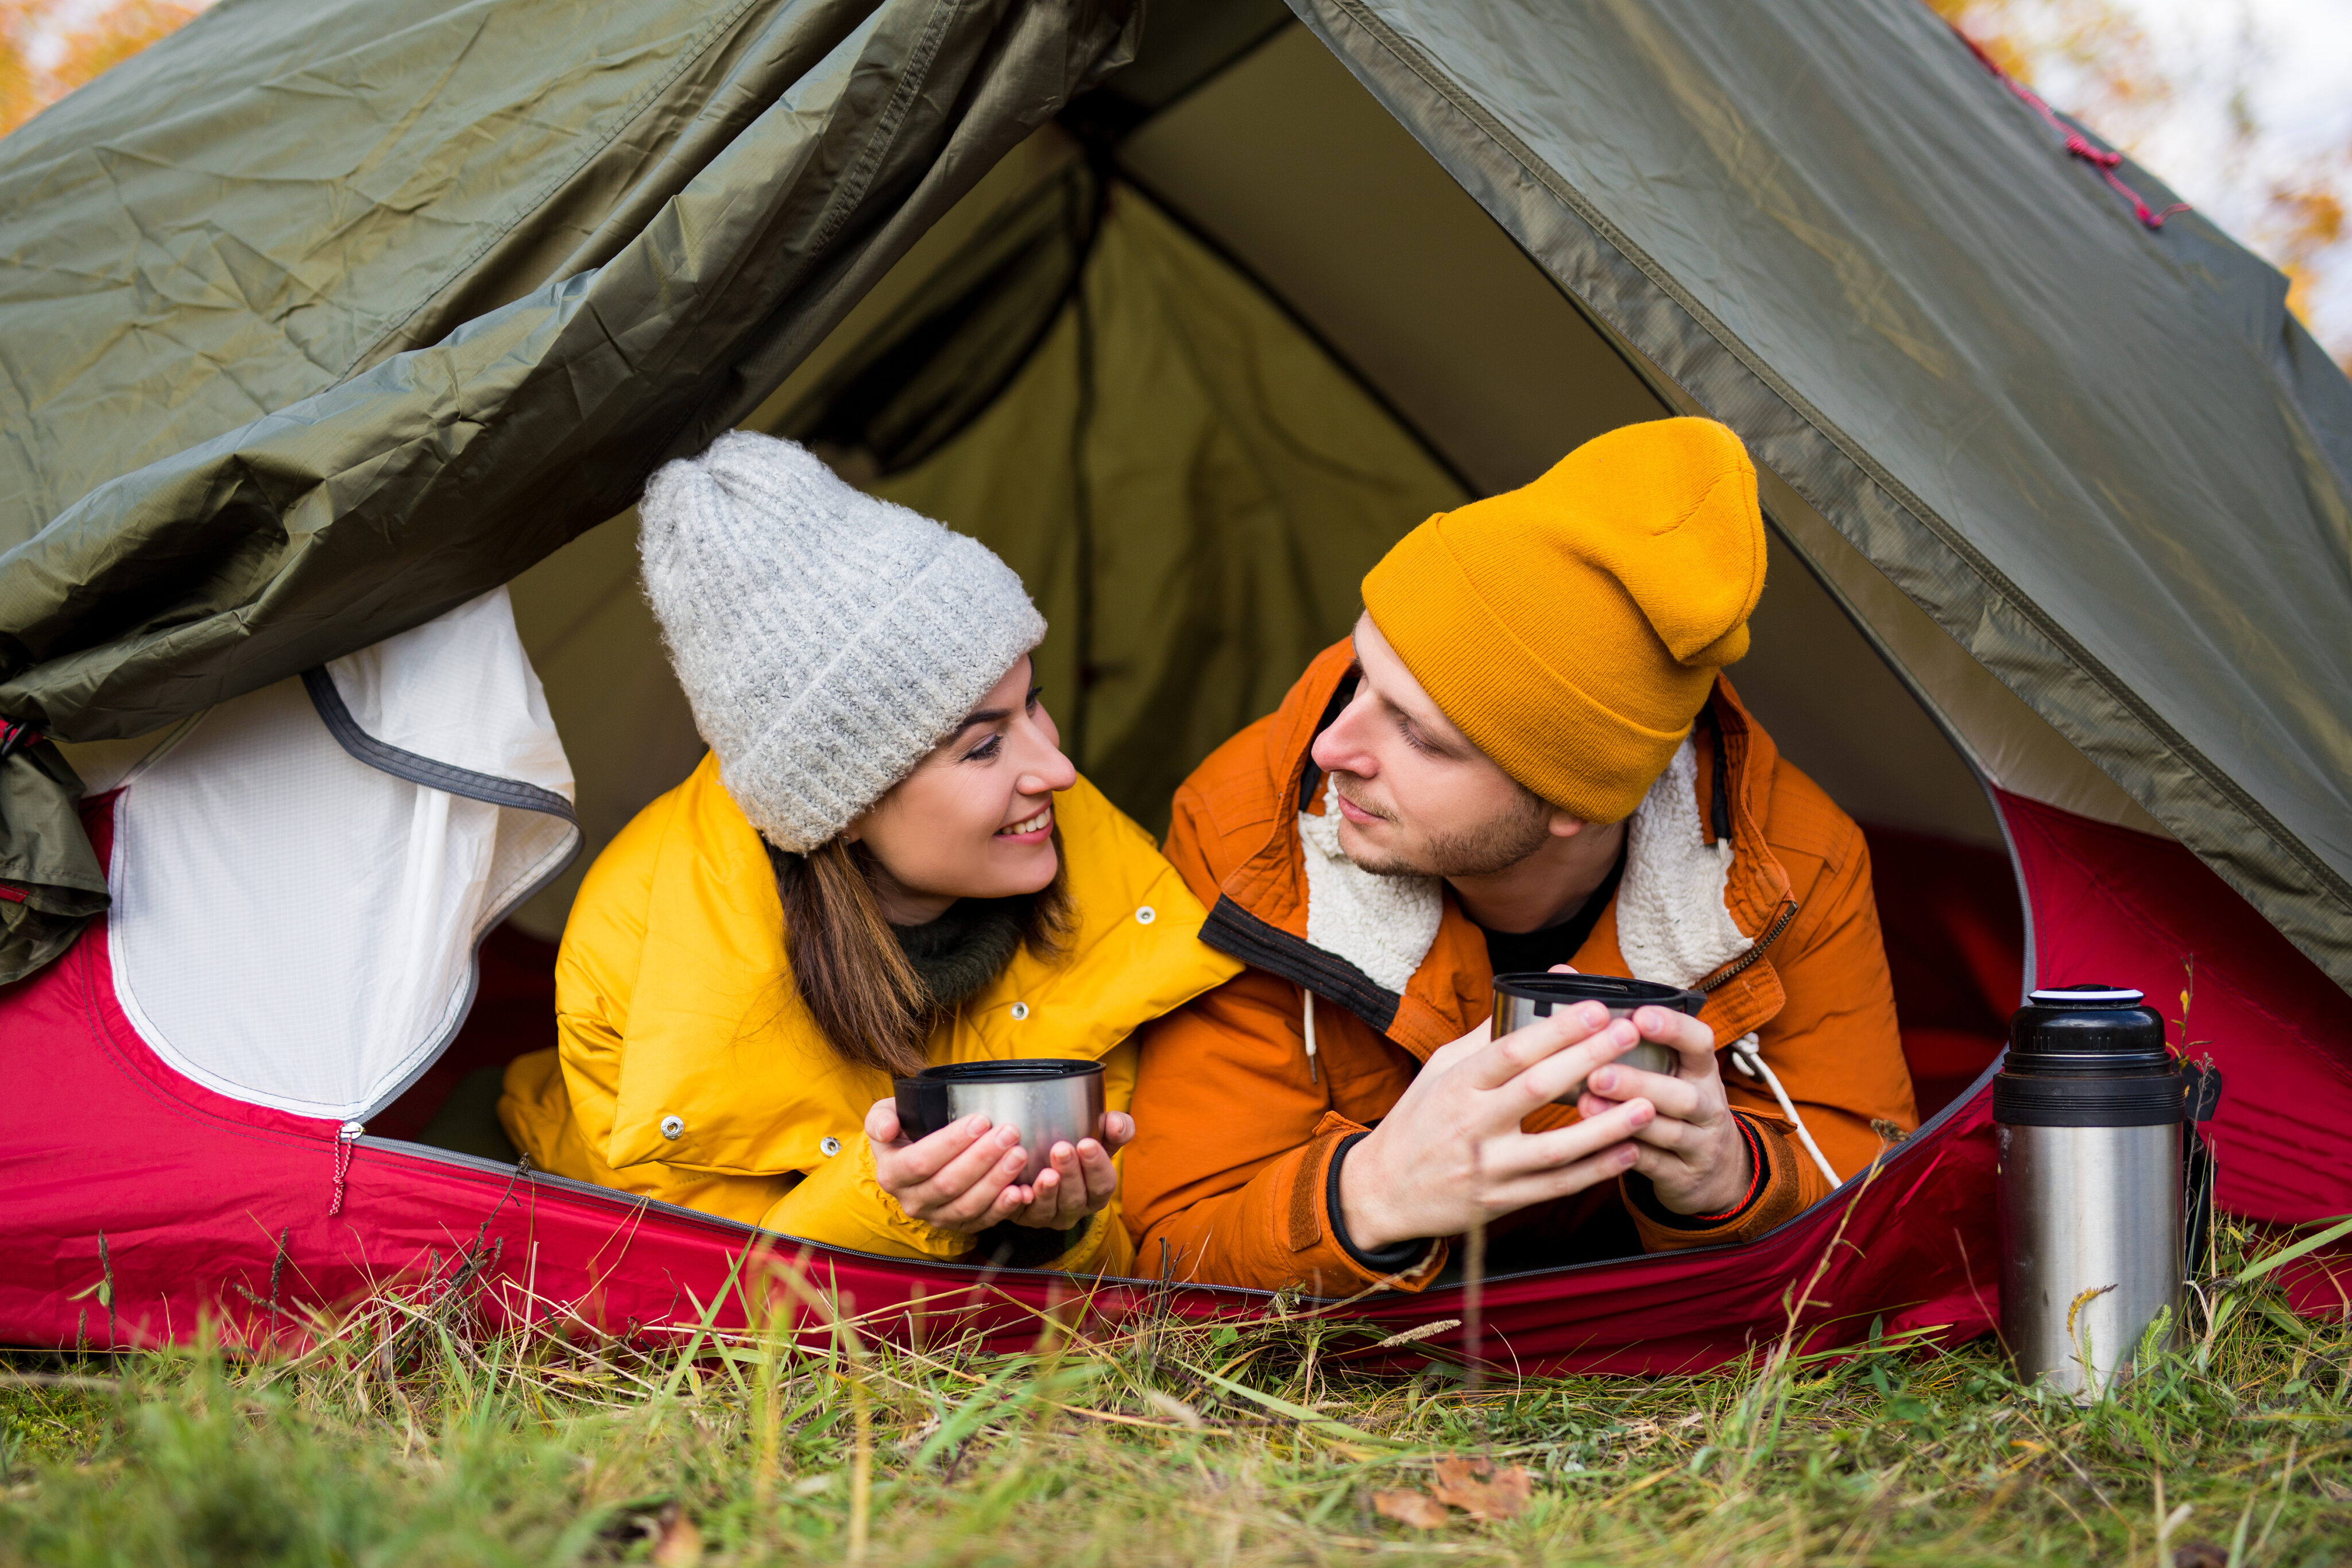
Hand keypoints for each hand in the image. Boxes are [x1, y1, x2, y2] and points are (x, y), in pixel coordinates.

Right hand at [865, 1100, 1032, 1234]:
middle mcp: (912, 1201)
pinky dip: (1004, 1208)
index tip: (981, 1120)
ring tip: (1019, 1155)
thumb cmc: (904, 1131)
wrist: (912, 1158)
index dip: (951, 1142)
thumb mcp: (884, 1116)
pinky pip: (982, 1221)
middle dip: (983, 1157)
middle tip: (1009, 1133)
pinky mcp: (959, 1227)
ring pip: (967, 1205)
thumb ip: (880, 1118)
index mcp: (892, 1174)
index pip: (921, 1161)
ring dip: (997, 1181)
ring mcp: (936, 1217)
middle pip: (948, 1184)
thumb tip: (887, 1128)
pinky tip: (1021, 1192)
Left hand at [999, 1112, 1132, 1231]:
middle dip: (1069, 1175)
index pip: (1103, 1184)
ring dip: (1047, 1192)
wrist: (1037, 1153)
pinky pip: (1018, 1213)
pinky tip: (1017, 1190)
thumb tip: (1118, 1126)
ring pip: (1048, 1209)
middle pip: (1075, 1198)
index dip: (1096, 1167)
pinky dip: (1017, 1203)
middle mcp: (1074, 1209)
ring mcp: (1047, 1215)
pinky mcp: (1021, 1215)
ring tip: (1045, 1174)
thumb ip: (1115, 1128)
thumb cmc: (1075, 1144)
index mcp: (1096, 1192)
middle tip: (1061, 1149)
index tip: (1087, 1144)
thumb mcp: (1099, 1135)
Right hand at [1336, 1000, 1658, 1251]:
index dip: (1555, 1029)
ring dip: (1605, 1125)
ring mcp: (1487, 1166)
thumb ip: (1485, 1037)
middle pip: (1537, 1088)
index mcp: (1457, 1084)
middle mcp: (1471, 1124)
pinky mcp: (1500, 1201)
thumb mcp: (1441, 1070)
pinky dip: (1595, 1171)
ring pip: (1555, 1147)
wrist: (1383, 1191)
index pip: (1510, 1050)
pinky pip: (1556, 1186)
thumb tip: (1526, 996)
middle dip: (1588, 1059)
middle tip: (1629, 1034)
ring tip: (1646, 1103)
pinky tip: (1628, 1151)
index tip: (1595, 1007)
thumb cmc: (1418, 1121)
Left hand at [1574, 1004, 1749, 1215]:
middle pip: (1683, 1093)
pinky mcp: (1682, 1176)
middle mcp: (1707, 1104)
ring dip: (1624, 1118)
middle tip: (1597, 1071)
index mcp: (1700, 1069)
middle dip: (1640, 1081)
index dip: (1675, 1028)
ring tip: (1584, 1104)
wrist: (1709, 1171)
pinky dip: (1624, 1154)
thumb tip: (1561, 974)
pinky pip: (1653, 1165)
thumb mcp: (1660, 1065)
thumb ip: (1617, 1025)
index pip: (1700, 1042)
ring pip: (1668, 1130)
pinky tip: (1592, 1144)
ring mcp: (1699, 1143)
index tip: (1640, 1016)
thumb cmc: (1667, 1100)